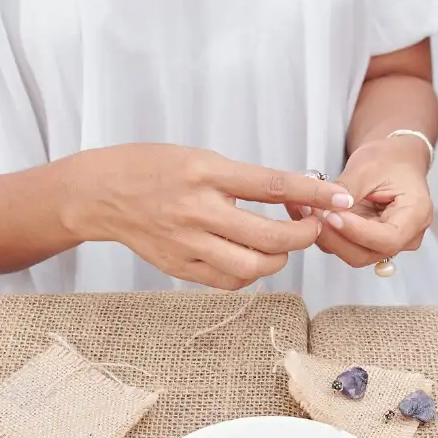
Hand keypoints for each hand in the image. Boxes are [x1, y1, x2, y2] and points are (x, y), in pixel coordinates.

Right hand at [68, 144, 353, 289]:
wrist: (98, 193)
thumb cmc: (152, 168)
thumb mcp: (199, 157)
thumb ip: (241, 179)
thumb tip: (291, 195)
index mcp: (205, 172)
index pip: (273, 186)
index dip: (313, 194)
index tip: (339, 198)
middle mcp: (197, 210)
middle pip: (270, 237)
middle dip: (303, 237)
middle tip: (313, 229)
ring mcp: (187, 243)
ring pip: (253, 267)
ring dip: (279, 259)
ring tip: (281, 246)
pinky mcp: (178, 267)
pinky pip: (229, 280)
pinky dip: (250, 273)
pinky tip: (251, 258)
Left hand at [303, 136, 432, 268]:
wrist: (393, 161)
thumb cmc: (390, 160)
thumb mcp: (369, 165)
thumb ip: (349, 189)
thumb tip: (329, 206)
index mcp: (416, 215)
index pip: (388, 238)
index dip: (358, 232)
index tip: (334, 216)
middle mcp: (406, 236)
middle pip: (369, 252)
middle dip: (337, 236)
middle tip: (313, 212)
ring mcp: (386, 243)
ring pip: (354, 254)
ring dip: (328, 237)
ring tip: (308, 211)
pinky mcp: (369, 244)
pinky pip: (346, 247)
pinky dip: (327, 235)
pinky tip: (312, 216)